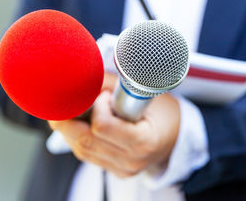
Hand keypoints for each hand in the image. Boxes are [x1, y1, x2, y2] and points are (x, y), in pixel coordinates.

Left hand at [48, 90, 179, 177]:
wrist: (176, 135)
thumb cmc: (163, 111)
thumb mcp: (145, 94)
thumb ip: (113, 84)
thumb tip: (84, 74)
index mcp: (144, 141)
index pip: (102, 127)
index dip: (95, 106)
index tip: (101, 93)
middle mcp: (132, 160)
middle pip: (84, 141)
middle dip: (68, 119)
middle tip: (68, 100)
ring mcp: (123, 169)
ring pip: (81, 150)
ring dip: (70, 128)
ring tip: (75, 109)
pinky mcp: (115, 171)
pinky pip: (87, 155)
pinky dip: (78, 137)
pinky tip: (82, 123)